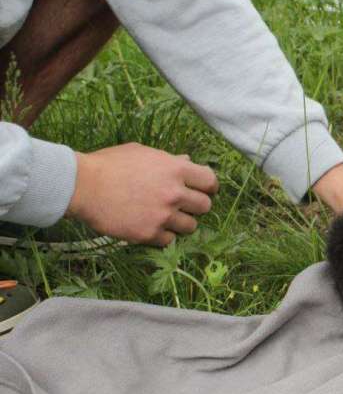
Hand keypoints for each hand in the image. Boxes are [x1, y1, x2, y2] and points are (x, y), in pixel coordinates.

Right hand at [66, 143, 218, 245]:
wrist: (82, 186)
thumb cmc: (110, 165)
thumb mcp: (142, 153)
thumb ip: (169, 160)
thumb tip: (188, 162)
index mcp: (176, 169)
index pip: (210, 182)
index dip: (209, 187)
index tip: (204, 190)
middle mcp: (175, 193)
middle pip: (205, 206)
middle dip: (195, 205)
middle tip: (183, 205)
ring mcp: (163, 215)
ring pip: (191, 226)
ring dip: (181, 222)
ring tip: (165, 217)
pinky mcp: (149, 233)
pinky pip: (170, 240)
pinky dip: (163, 235)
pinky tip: (151, 226)